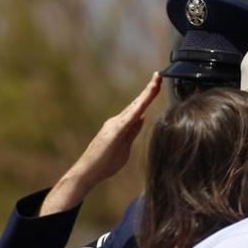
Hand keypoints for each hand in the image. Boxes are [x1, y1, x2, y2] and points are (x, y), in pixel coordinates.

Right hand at [41, 73, 161, 214]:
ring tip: (155, 82)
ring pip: (134, 108)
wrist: (88, 172)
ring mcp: (114, 126)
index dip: (148, 96)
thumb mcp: (125, 145)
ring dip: (145, 95)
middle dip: (149, 89)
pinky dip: (136, 111)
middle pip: (137, 103)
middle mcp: (117, 121)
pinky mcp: (113, 134)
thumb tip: (142, 117)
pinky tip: (144, 105)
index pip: (138, 108)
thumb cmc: (105, 162)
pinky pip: (127, 121)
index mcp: (121, 125)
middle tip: (159, 75)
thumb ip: (133, 131)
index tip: (157, 84)